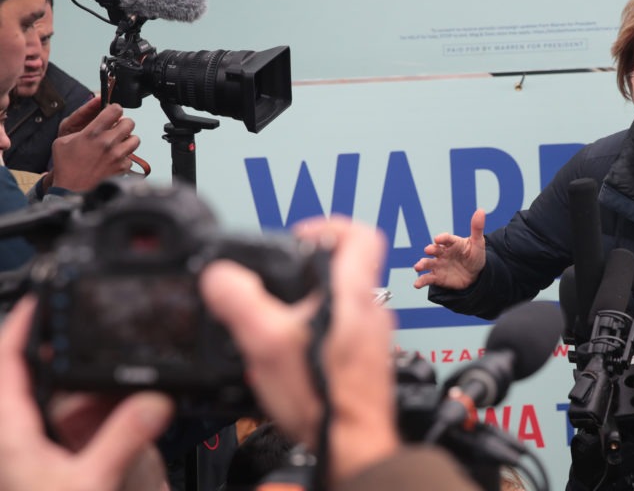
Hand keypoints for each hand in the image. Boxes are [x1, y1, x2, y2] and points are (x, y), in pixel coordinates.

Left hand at [0, 299, 174, 490]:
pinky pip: (69, 417)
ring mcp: (41, 451)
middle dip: (49, 341)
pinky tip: (111, 393)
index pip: (6, 367)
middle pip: (26, 375)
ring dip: (69, 369)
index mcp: (14, 438)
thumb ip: (123, 438)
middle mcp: (22, 441)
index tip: (37, 300)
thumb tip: (154, 398)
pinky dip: (87, 396)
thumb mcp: (94, 484)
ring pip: (49, 397)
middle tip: (75, 312)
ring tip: (95, 344)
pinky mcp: (62, 463)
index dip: (18, 329)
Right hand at [48, 98, 139, 191]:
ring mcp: (118, 155)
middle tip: (116, 129)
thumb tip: (95, 122)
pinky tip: (114, 160)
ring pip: (135, 139)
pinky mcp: (123, 167)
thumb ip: (81, 128)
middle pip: (130, 122)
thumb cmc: (66, 166)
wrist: (72, 190)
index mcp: (93, 132)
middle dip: (123, 124)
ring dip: (127, 140)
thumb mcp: (63, 141)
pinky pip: (131, 157)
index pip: (115, 110)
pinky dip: (125, 158)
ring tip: (117, 145)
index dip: (115, 109)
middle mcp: (108, 142)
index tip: (113, 113)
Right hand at [200, 216, 398, 483]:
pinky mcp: (367, 362)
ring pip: (344, 302)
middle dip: (308, 270)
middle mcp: (371, 311)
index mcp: (352, 294)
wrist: (353, 447)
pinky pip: (344, 332)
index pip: (360, 234)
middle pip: (347, 268)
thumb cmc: (323, 400)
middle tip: (278, 282)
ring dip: (312, 303)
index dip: (327, 226)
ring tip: (280, 320)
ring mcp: (373, 338)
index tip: (299, 237)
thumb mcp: (267, 343)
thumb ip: (241, 302)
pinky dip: (319, 333)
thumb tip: (220, 276)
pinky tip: (296, 353)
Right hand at [412, 208, 486, 289]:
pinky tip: (417, 284)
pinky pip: (428, 278)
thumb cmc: (475, 256)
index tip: (438, 239)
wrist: (475, 275)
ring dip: (422, 264)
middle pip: (435, 250)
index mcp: (452, 243)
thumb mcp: (478, 243)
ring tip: (418, 267)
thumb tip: (480, 210)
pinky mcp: (437, 277)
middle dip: (431, 249)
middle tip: (428, 250)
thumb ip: (477, 228)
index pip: (446, 239)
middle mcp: (442, 252)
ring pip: (428, 263)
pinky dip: (421, 281)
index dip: (442, 238)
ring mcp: (439, 264)